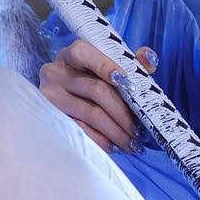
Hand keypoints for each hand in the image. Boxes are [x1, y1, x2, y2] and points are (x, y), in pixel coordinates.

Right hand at [37, 40, 144, 154]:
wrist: (66, 97)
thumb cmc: (94, 80)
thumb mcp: (112, 68)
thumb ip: (132, 62)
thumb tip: (149, 59)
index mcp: (72, 54)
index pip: (84, 53)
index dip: (105, 66)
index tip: (128, 84)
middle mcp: (56, 71)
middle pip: (95, 90)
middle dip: (122, 112)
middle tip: (139, 130)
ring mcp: (50, 94)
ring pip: (90, 113)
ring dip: (115, 131)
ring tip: (132, 143)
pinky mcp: (51, 116)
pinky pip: (79, 129)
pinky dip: (100, 140)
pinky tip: (114, 146)